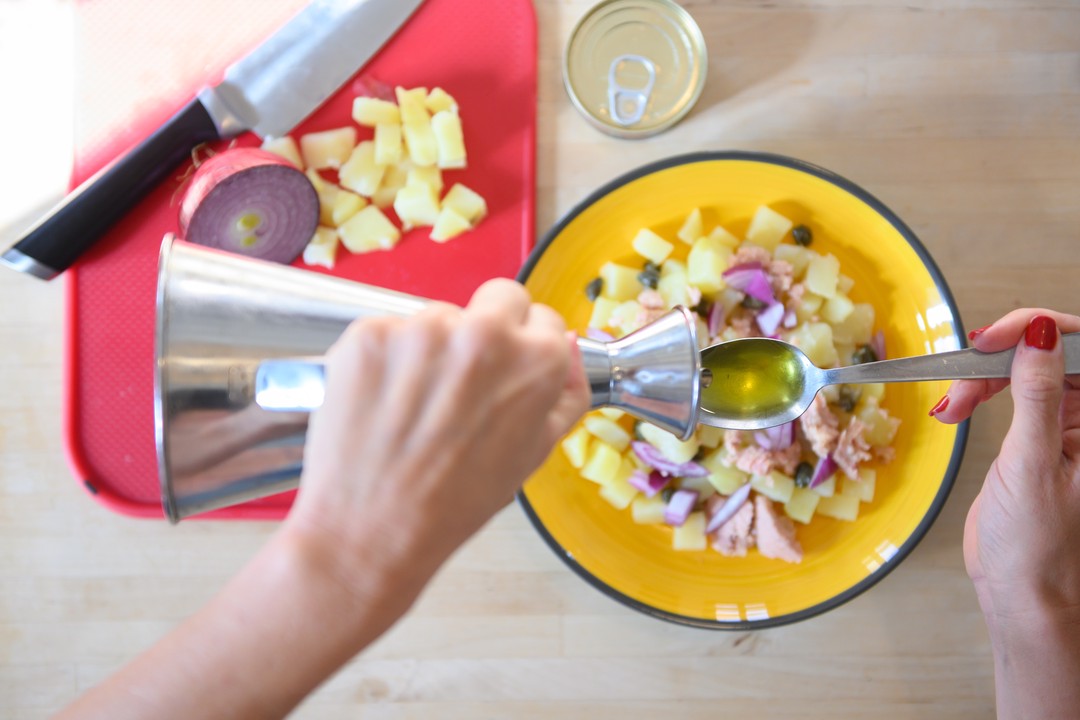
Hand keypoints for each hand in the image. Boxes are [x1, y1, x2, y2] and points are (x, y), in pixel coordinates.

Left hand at [286, 278, 589, 592]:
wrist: (370, 529)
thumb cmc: (454, 502)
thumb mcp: (534, 453)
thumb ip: (565, 393)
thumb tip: (566, 344)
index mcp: (534, 361)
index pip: (541, 317)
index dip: (524, 345)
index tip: (504, 370)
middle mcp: (482, 334)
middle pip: (496, 298)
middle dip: (487, 327)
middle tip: (462, 381)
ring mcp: (421, 329)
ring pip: (437, 318)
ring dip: (430, 349)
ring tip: (415, 408)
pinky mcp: (369, 334)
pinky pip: (388, 332)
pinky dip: (385, 361)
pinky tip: (383, 404)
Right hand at [932, 309, 1079, 718]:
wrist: (1022, 593)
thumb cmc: (1039, 547)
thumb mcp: (1033, 464)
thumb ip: (1038, 396)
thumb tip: (1039, 335)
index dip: (1037, 331)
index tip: (992, 340)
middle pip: (1049, 352)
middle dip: (1000, 356)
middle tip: (961, 378)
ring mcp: (1067, 424)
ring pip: (1024, 369)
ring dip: (980, 377)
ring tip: (951, 405)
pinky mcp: (1039, 435)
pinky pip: (1008, 392)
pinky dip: (975, 394)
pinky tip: (953, 410)